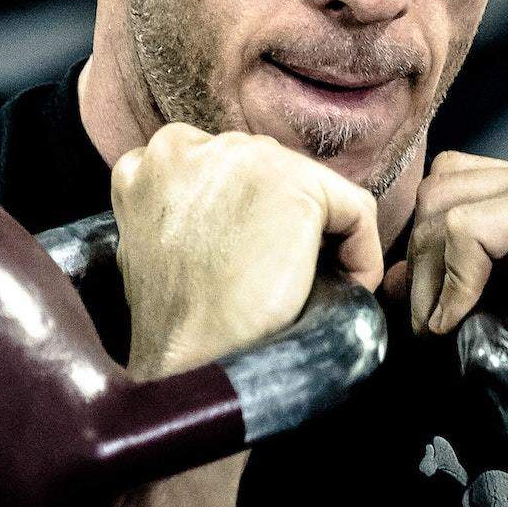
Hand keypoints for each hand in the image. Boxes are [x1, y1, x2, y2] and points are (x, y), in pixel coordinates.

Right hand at [111, 122, 381, 378]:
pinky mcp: (295, 183)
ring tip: (306, 287)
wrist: (190, 363)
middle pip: (268, 174)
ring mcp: (243, 158)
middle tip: (284, 278)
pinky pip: (356, 211)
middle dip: (282, 224)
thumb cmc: (174, 325)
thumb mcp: (156, 247)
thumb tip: (237, 213)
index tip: (251, 261)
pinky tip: (339, 290)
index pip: (222, 172)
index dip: (246, 218)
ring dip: (317, 239)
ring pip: (310, 191)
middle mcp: (189, 143)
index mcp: (146, 161)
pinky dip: (361, 255)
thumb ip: (184, 209)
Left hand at [402, 151, 507, 506]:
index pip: (455, 178)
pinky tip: (463, 321)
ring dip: (431, 276)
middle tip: (431, 320)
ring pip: (447, 207)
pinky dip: (453, 282)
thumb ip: (444, 268)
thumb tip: (393, 269)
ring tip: (444, 325)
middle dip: (423, 258)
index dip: (429, 240)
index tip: (431, 300)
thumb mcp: (485, 299)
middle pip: (444, 187)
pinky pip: (466, 231)